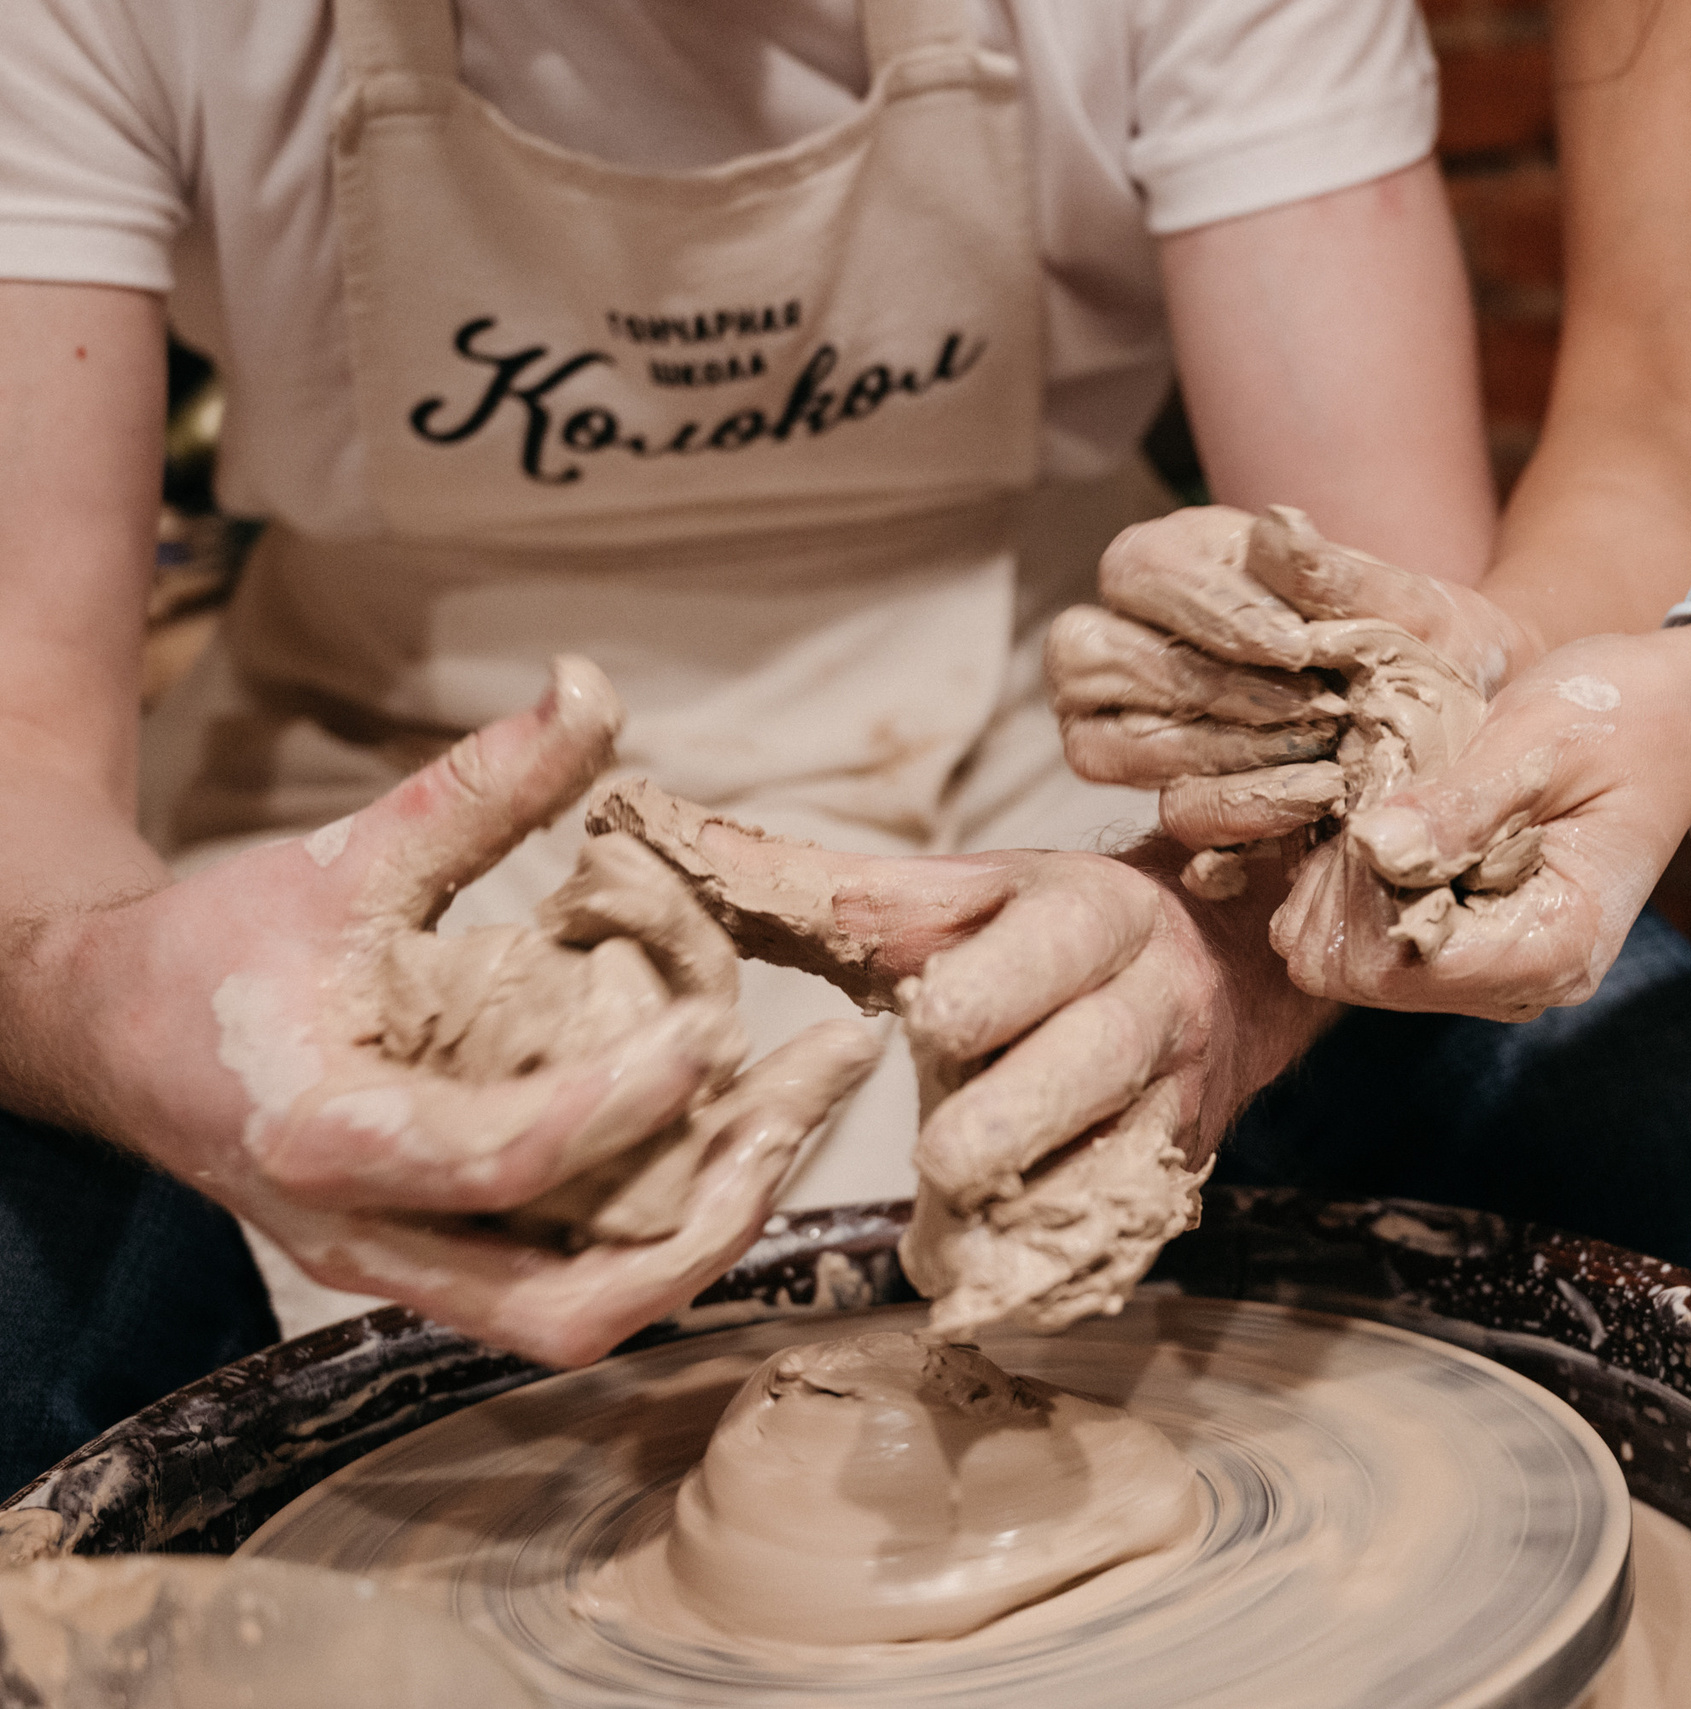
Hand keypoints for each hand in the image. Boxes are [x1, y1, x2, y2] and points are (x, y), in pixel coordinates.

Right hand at [54, 659, 879, 1366]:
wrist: (114, 1037)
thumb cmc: (225, 948)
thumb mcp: (345, 856)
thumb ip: (478, 787)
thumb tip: (592, 686)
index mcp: (324, 1139)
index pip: (497, 1157)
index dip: (619, 1102)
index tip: (714, 1026)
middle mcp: (369, 1242)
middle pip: (569, 1305)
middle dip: (711, 1213)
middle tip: (808, 1094)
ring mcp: (410, 1275)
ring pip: (584, 1317)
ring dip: (710, 1230)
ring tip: (800, 1111)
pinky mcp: (445, 1274)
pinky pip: (575, 1289)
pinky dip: (670, 1230)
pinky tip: (744, 1132)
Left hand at [588, 780, 1326, 1337]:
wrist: (1213, 977)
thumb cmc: (1033, 937)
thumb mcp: (942, 896)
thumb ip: (803, 882)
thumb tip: (634, 826)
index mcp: (1090, 915)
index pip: (1047, 956)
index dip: (984, 996)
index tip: (927, 1024)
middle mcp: (1150, 1005)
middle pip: (1089, 1067)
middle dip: (1009, 1121)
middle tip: (942, 1160)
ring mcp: (1173, 1103)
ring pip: (1112, 1173)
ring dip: (1025, 1220)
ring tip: (950, 1249)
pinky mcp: (1174, 1184)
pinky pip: (1120, 1247)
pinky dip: (1048, 1278)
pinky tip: (986, 1286)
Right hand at [1048, 505, 1539, 857]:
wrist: (1464, 719)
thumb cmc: (1421, 640)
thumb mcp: (1402, 602)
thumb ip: (1337, 572)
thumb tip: (1279, 525)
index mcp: (1175, 561)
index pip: (1140, 571)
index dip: (1208, 612)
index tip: (1297, 647)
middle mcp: (1127, 639)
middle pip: (1089, 658)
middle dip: (1208, 689)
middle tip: (1315, 708)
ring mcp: (1130, 727)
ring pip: (1100, 748)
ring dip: (1215, 755)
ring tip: (1321, 759)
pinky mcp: (1171, 797)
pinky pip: (1169, 814)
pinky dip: (1240, 812)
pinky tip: (1313, 801)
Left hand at [1271, 625, 1690, 1020]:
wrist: (1680, 717)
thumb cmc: (1627, 715)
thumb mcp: (1543, 736)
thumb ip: (1461, 802)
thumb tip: (1376, 847)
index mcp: (1557, 945)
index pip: (1405, 963)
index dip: (1364, 884)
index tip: (1384, 802)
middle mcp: (1522, 981)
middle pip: (1364, 973)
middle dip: (1348, 882)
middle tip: (1386, 792)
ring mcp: (1490, 972)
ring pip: (1351, 961)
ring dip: (1348, 878)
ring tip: (1397, 801)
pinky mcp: (1464, 948)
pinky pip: (1366, 938)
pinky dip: (1357, 880)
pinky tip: (1395, 821)